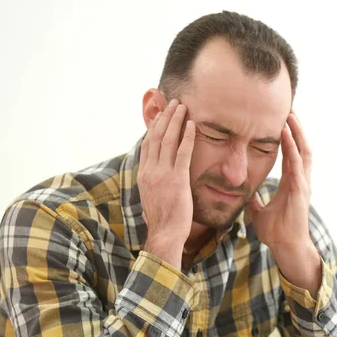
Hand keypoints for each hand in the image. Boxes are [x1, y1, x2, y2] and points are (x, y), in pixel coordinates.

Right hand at [138, 99, 194, 268]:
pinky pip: (183, 152)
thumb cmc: (162, 219)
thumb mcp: (152, 196)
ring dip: (175, 121)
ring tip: (182, 107)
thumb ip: (154, 182)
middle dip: (165, 118)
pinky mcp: (177, 179)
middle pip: (156, 137)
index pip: (147, 144)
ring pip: (167, 140)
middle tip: (172, 103)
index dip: (154, 127)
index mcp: (143, 174)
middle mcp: (150, 171)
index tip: (160, 115)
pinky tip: (192, 125)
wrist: (164, 233)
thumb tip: (158, 175)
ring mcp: (163, 174)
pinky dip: (187, 136)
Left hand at [248, 112, 321, 295]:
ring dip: (297, 132)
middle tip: (289, 110)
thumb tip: (243, 192)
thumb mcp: (259, 211)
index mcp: (291, 183)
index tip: (282, 122)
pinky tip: (286, 134)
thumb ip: (254, 199)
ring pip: (302, 151)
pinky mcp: (300, 189)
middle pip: (300, 147)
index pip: (291, 154)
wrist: (285, 247)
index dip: (288, 138)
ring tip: (290, 115)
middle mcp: (300, 180)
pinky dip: (291, 147)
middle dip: (296, 129)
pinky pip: (296, 163)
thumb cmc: (276, 231)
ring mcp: (302, 184)